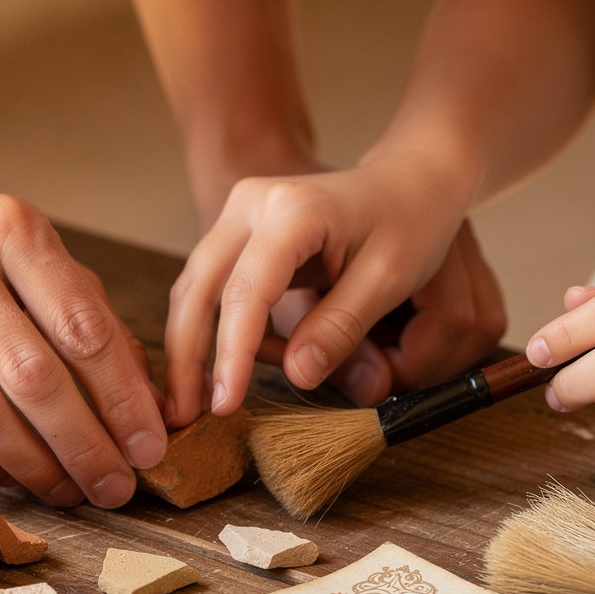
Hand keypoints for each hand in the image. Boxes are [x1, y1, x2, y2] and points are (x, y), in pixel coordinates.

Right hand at [0, 178, 167, 506]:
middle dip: (84, 445)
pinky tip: (19, 478)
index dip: (123, 400)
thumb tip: (157, 411)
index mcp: (15, 231)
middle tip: (115, 487)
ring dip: (35, 466)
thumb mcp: (44, 262)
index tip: (149, 449)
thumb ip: (101, 326)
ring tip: (71, 491)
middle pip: (33, 377)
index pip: (83, 329)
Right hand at [164, 156, 505, 424]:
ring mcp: (238, 216)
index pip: (246, 292)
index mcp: (293, 211)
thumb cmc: (409, 222)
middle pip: (198, 288)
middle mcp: (251, 204)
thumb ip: (341, 326)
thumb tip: (296, 376)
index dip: (232, 354)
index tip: (226, 404)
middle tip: (184, 414)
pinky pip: (210, 287)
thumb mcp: (389, 278)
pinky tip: (229, 369)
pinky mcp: (237, 233)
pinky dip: (209, 331)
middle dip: (185, 356)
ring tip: (195, 401)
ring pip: (193, 288)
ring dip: (188, 347)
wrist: (410, 179)